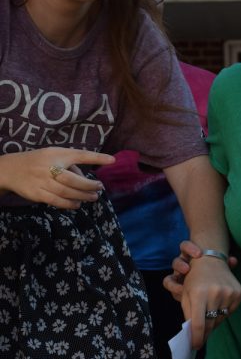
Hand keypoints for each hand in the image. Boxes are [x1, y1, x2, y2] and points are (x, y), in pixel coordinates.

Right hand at [0, 147, 114, 208]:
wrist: (11, 170)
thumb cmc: (39, 161)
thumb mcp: (53, 155)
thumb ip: (70, 164)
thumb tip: (86, 179)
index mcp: (56, 154)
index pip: (79, 155)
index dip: (97, 157)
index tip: (112, 160)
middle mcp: (49, 167)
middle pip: (74, 179)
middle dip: (90, 185)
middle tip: (100, 188)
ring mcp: (42, 181)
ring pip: (67, 192)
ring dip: (83, 196)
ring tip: (93, 197)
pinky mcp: (36, 193)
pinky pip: (56, 201)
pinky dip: (69, 204)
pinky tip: (78, 204)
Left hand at [163, 240, 240, 348]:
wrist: (212, 260)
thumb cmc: (194, 279)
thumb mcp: (185, 295)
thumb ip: (188, 314)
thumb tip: (193, 334)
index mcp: (198, 294)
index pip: (198, 324)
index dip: (197, 338)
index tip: (195, 346)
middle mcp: (215, 293)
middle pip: (210, 324)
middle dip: (204, 334)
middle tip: (200, 340)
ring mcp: (229, 293)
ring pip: (220, 319)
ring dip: (213, 322)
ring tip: (208, 319)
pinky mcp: (238, 293)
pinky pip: (229, 312)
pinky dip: (223, 313)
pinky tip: (218, 306)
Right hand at [165, 240, 238, 301]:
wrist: (205, 290)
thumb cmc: (213, 275)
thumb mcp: (218, 269)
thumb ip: (225, 264)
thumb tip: (233, 260)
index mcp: (192, 256)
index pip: (186, 247)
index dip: (190, 248)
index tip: (199, 253)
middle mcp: (182, 265)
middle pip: (176, 261)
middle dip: (180, 265)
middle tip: (187, 269)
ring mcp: (177, 277)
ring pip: (169, 277)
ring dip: (175, 282)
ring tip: (183, 287)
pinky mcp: (174, 287)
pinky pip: (168, 285)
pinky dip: (174, 288)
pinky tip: (181, 294)